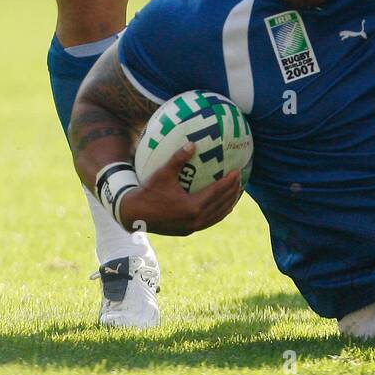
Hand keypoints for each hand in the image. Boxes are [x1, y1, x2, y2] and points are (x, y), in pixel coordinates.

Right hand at [118, 143, 243, 235]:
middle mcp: (195, 219)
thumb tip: (192, 143)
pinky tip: (223, 207)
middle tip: (241, 179)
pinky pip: (209, 222)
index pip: (217, 193)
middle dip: (233, 191)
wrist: (134, 215)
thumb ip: (178, 159)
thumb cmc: (148, 192)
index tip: (238, 171)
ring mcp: (192, 227)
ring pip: (217, 215)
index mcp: (192, 206)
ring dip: (228, 203)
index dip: (229, 182)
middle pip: (221, 205)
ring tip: (237, 192)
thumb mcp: (162, 173)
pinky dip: (218, 213)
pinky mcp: (187, 230)